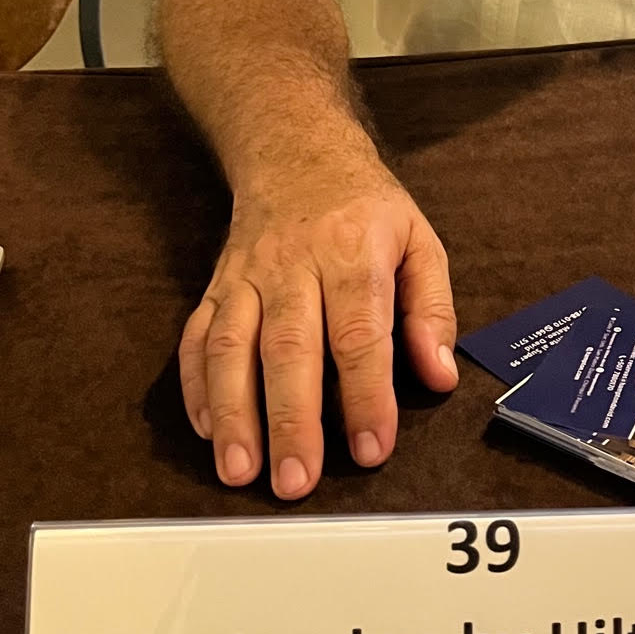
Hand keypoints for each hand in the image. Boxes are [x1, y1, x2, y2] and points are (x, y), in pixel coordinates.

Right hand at [177, 165, 457, 497]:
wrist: (295, 151)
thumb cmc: (365, 208)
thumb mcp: (420, 241)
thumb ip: (432, 310)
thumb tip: (439, 374)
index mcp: (352, 254)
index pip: (359, 334)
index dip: (365, 396)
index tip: (372, 449)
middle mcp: (293, 266)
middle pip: (288, 349)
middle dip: (290, 420)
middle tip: (296, 482)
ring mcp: (247, 277)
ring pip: (231, 347)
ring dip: (233, 413)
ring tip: (239, 471)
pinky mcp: (216, 287)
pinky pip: (196, 337)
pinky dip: (196, 387)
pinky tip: (208, 430)